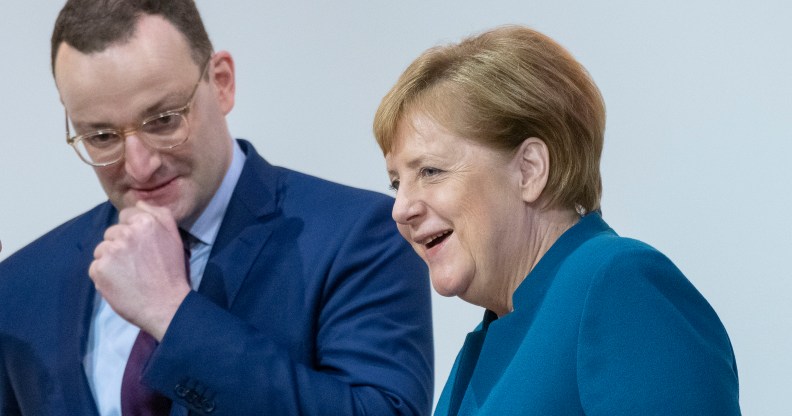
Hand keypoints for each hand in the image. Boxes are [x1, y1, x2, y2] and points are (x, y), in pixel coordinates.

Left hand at [89, 201, 190, 340]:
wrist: (166, 305)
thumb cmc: (172, 272)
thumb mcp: (174, 236)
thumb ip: (159, 214)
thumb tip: (139, 202)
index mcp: (145, 222)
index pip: (126, 215)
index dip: (133, 231)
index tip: (142, 247)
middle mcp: (126, 233)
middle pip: (112, 233)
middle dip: (121, 246)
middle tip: (138, 263)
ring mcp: (110, 251)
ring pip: (102, 249)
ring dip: (112, 260)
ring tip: (130, 274)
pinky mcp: (99, 269)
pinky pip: (96, 267)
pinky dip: (105, 276)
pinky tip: (121, 283)